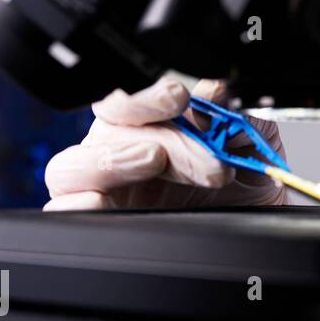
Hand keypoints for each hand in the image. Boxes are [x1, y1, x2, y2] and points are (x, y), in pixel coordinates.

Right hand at [43, 77, 289, 210]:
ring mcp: (106, 192)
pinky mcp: (99, 225)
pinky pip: (62, 210)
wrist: (258, 229)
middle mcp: (121, 156)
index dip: (146, 96)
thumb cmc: (246, 188)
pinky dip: (76, 202)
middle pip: (106, 131)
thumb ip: (234, 117)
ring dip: (110, 159)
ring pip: (68, 166)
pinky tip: (103, 200)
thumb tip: (214, 91)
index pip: (125, 101)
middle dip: (161, 138)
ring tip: (154, 161)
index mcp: (150, 129)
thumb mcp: (251, 148)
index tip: (180, 98)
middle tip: (207, 160)